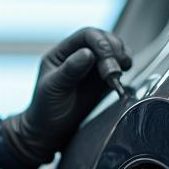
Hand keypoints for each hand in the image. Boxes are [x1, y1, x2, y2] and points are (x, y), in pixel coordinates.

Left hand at [2, 28, 131, 167]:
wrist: (49, 132)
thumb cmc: (45, 110)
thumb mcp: (53, 89)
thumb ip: (70, 70)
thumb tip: (88, 53)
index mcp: (61, 53)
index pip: (86, 36)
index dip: (100, 42)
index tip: (108, 57)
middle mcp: (77, 55)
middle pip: (103, 40)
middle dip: (113, 51)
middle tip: (114, 71)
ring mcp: (91, 67)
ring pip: (112, 50)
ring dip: (121, 56)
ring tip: (121, 71)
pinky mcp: (101, 80)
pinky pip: (117, 66)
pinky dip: (124, 67)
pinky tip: (122, 76)